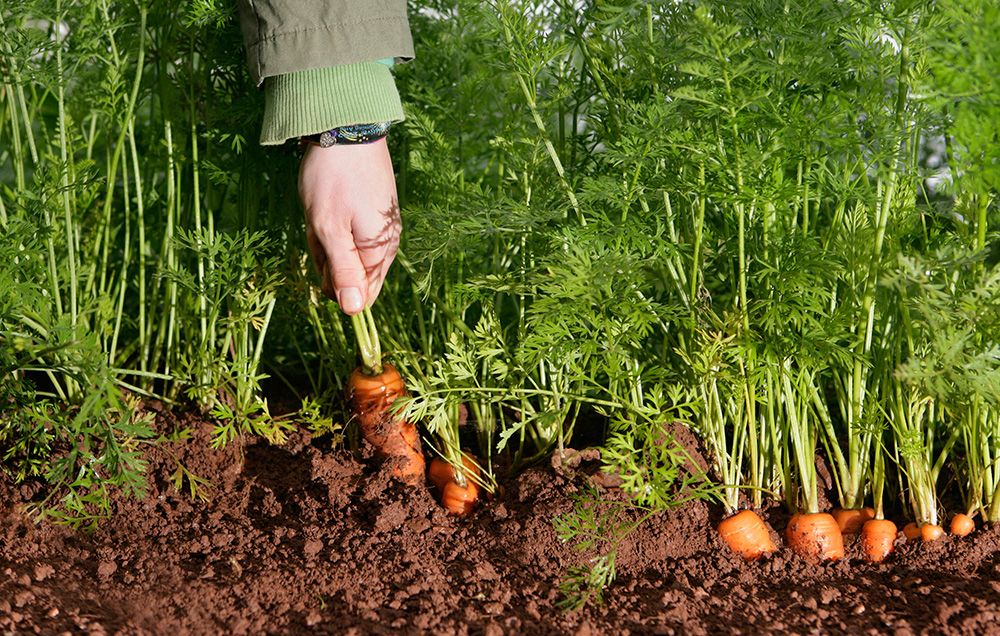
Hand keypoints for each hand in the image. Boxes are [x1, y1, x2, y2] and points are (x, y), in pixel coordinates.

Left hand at [298, 138, 400, 314]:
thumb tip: (354, 312)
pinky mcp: (370, 212)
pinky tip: (325, 203)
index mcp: (378, 252)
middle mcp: (384, 244)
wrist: (347, 129)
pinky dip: (330, 223)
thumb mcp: (330, 228)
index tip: (323, 253)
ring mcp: (377, 227)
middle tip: (319, 225)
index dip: (333, 283)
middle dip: (326, 256)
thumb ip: (343, 272)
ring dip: (324, 237)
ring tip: (321, 210)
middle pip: (348, 274)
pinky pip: (345, 232)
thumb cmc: (334, 180)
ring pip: (343, 251)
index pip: (360, 296)